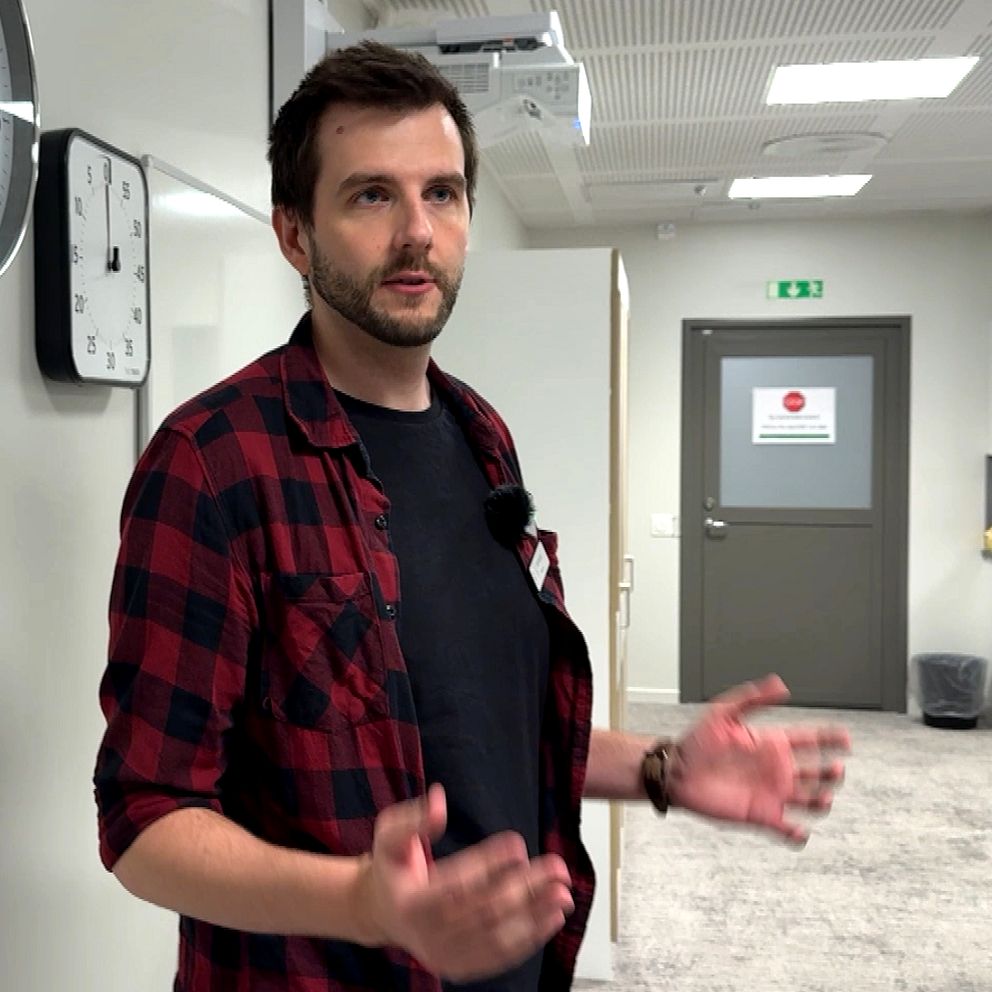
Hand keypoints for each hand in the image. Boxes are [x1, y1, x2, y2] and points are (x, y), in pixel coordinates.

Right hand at [356, 784, 573, 981]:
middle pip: (485, 911)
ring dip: (536, 915)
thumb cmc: (393, 868)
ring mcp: (447, 956)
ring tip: (563, 894)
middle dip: (525, 889)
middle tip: (556, 867)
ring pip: (499, 936)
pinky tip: (553, 917)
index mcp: (411, 903)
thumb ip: (412, 819)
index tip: (517, 844)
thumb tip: (439, 803)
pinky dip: (531, 937)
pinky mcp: (463, 966)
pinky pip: (501, 955)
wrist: (385, 913)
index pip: (456, 884)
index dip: (488, 864)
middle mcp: (430, 936)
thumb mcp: (389, 835)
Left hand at [668, 674, 850, 845]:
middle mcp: (776, 768)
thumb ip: (751, 698)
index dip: (831, 739)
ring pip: (811, 801)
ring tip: (822, 798)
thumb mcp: (723, 712)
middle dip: (832, 772)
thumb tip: (780, 684)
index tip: (846, 739)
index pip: (810, 740)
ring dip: (822, 801)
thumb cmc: (696, 741)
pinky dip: (798, 833)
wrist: (676, 771)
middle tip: (834, 769)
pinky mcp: (761, 815)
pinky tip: (799, 830)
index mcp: (771, 743)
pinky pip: (787, 829)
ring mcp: (771, 793)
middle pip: (818, 772)